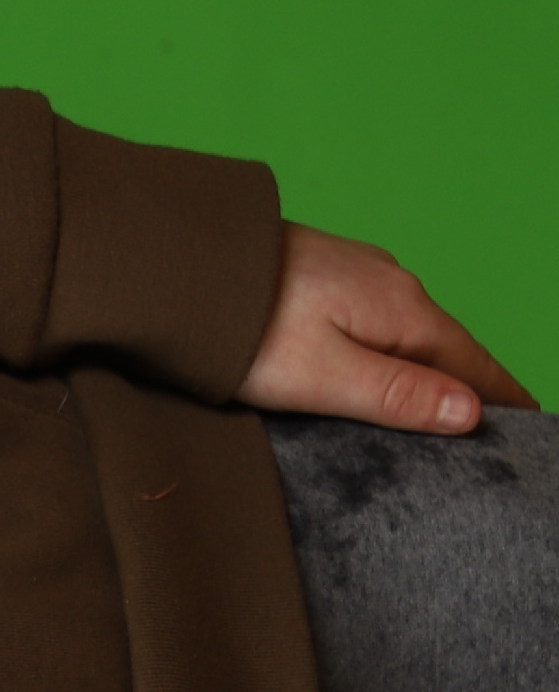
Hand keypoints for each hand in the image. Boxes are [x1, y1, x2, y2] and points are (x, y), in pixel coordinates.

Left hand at [238, 223, 533, 432]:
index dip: (498, 400)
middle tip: (488, 430)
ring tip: (438, 406)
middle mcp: (388, 282)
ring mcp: (354, 272)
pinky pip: (372, 317)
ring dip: (426, 365)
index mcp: (400, 309)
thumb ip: (395, 394)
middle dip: (467, 386)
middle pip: (444, 346)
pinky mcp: (318, 274)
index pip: (471, 364)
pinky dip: (388, 346)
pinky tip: (377, 363)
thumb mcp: (320, 374)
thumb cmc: (236, 325)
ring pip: (406, 330)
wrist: (169, 262)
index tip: (528, 427)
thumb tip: (470, 412)